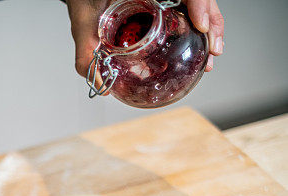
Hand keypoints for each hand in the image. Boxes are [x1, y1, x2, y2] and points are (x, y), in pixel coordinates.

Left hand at [67, 0, 223, 83]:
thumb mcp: (83, 19)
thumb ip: (86, 51)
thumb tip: (102, 86)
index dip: (201, 3)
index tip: (201, 26)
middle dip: (212, 23)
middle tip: (213, 50)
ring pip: (198, 4)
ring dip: (210, 28)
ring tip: (211, 56)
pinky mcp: (165, 3)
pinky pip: (187, 12)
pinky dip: (197, 30)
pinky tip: (198, 50)